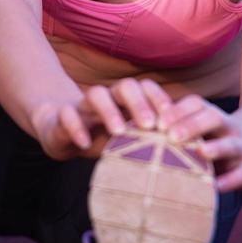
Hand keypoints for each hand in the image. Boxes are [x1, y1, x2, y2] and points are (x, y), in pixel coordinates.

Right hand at [30, 76, 174, 161]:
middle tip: (151, 126)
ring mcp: (83, 105)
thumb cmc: (100, 138)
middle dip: (139, 104)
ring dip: (109, 111)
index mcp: (125, 101)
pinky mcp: (61, 117)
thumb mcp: (125, 141)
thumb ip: (147, 142)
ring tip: (120, 132)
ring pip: (96, 94)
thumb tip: (183, 156)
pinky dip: (76, 126)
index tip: (172, 119)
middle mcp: (107, 98)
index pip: (145, 88)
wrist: (57, 132)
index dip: (158, 99)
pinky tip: (85, 142)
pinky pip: (67, 115)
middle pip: (125, 87)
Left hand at [160, 93, 241, 191]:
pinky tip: (215, 186)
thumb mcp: (197, 129)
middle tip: (171, 136)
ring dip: (217, 147)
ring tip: (201, 152)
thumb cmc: (212, 140)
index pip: (196, 104)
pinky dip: (230, 180)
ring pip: (232, 143)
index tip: (158, 122)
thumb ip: (173, 128)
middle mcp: (229, 126)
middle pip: (214, 117)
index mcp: (212, 114)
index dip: (178, 110)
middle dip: (193, 125)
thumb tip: (134, 130)